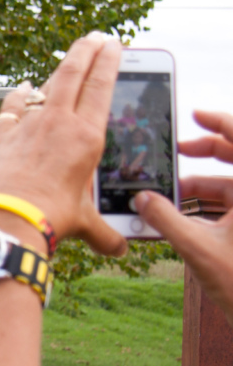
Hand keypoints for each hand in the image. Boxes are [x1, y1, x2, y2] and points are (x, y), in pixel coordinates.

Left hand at [0, 33, 126, 256]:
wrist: (6, 220)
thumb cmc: (48, 219)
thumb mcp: (85, 224)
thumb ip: (105, 233)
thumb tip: (118, 247)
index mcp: (85, 137)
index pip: (100, 86)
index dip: (108, 60)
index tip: (113, 44)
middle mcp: (57, 123)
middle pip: (72, 73)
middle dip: (85, 50)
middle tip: (94, 37)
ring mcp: (27, 126)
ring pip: (45, 86)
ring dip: (57, 70)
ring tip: (67, 59)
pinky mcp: (3, 136)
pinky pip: (12, 106)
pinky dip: (19, 95)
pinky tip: (22, 88)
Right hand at [135, 110, 232, 321]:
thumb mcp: (198, 250)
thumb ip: (165, 220)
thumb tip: (141, 199)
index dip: (220, 122)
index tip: (194, 115)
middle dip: (204, 154)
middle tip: (177, 152)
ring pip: (228, 187)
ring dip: (198, 190)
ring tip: (167, 197)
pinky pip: (228, 208)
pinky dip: (205, 209)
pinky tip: (179, 219)